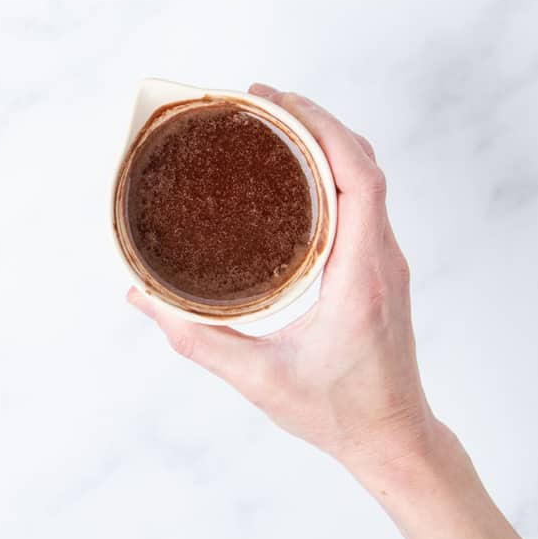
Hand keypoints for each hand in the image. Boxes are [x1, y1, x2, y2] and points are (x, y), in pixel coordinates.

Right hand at [127, 82, 434, 476]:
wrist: (394, 438)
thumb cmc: (337, 413)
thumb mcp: (258, 379)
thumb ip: (195, 339)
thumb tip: (143, 299)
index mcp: (359, 276)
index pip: (358, 176)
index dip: (321, 127)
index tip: (275, 101)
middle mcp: (382, 258)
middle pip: (364, 161)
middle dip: (316, 119)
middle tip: (262, 100)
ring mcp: (388, 260)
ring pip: (369, 176)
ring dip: (329, 140)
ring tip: (276, 122)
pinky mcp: (382, 268)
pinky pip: (366, 198)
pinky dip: (337, 168)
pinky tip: (299, 171)